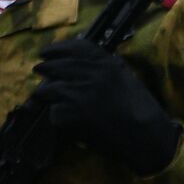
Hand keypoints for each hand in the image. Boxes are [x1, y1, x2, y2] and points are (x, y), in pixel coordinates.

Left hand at [33, 38, 180, 174]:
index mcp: (107, 64)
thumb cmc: (140, 109)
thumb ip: (105, 68)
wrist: (146, 135)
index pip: (76, 48)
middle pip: (57, 66)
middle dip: (45, 68)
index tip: (46, 51)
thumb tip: (80, 63)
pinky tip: (68, 122)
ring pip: (49, 89)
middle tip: (38, 69)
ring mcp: (80, 94)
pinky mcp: (72, 114)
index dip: (57, 48)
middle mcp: (92, 75)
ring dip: (46, 94)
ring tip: (44, 98)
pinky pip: (55, 113)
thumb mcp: (126, 78)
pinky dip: (58, 118)